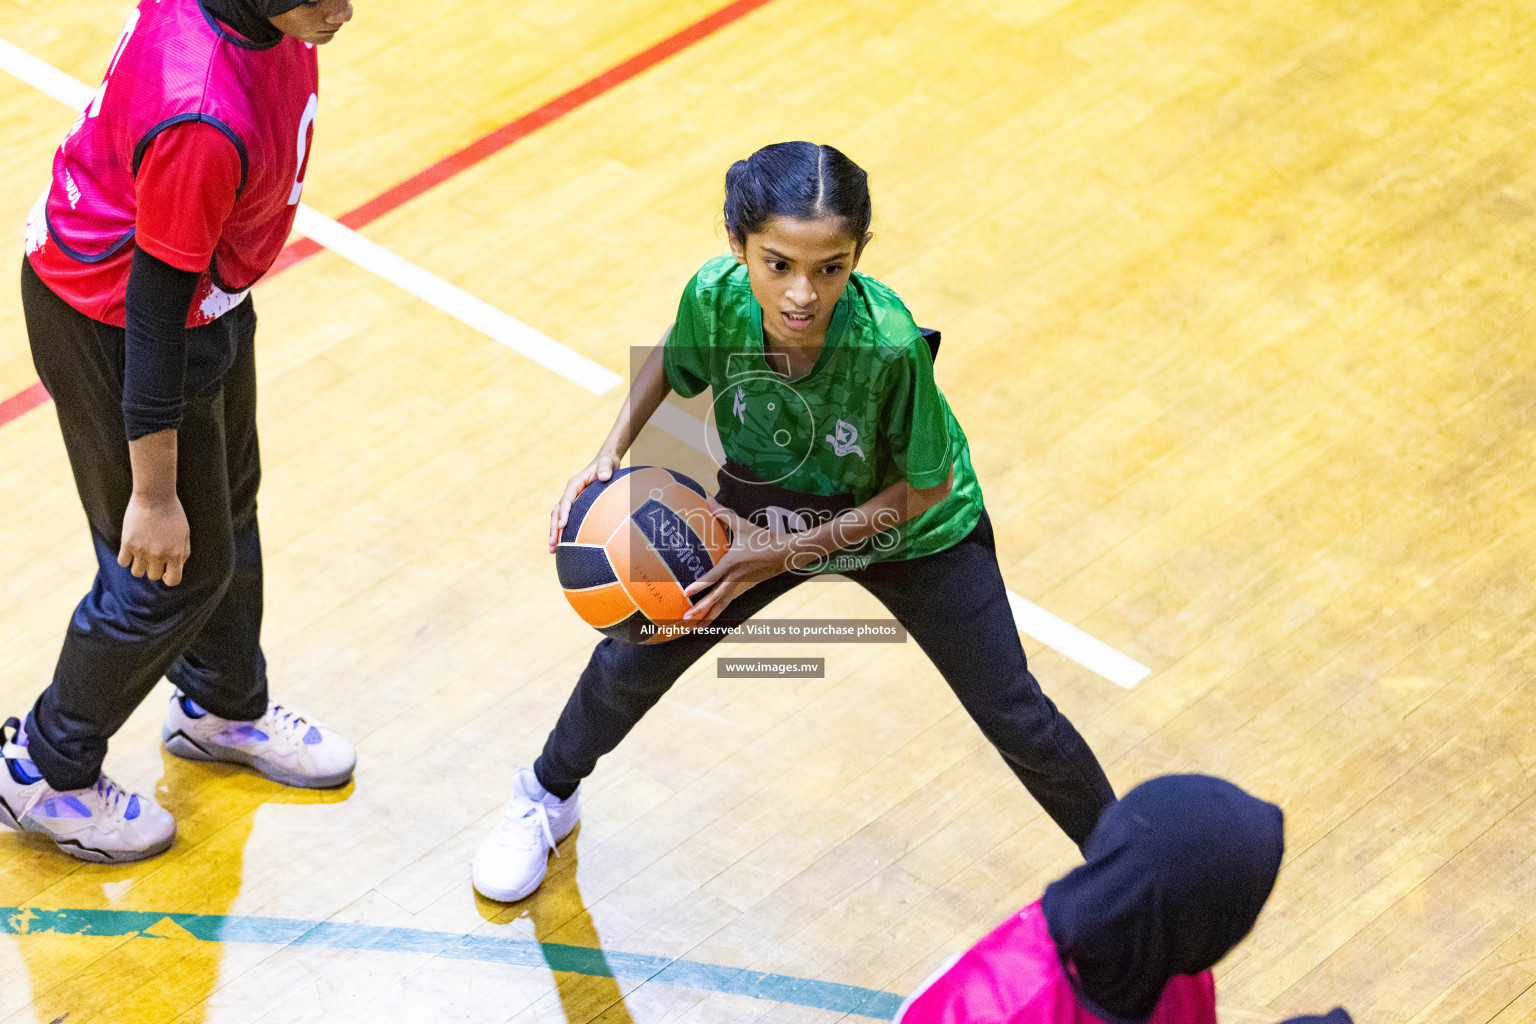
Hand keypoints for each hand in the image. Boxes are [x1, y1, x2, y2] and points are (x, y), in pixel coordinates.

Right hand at [117, 491, 189, 584]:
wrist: (155, 496)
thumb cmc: (173, 513)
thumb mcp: (185, 534)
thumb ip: (183, 552)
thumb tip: (176, 567)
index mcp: (175, 554)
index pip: (173, 580)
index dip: (169, 578)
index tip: (166, 571)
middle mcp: (159, 555)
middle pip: (153, 576)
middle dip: (154, 568)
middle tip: (153, 555)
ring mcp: (142, 550)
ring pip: (137, 572)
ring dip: (139, 565)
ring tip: (142, 553)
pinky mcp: (127, 543)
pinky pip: (123, 562)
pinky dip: (126, 558)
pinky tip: (130, 549)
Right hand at [549, 450, 619, 551]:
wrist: (606, 462)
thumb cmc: (607, 463)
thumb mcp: (608, 463)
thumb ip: (606, 468)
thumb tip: (604, 476)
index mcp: (575, 484)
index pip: (566, 500)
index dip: (563, 513)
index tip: (562, 526)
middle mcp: (570, 492)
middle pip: (557, 512)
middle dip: (553, 528)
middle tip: (552, 545)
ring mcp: (571, 499)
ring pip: (558, 517)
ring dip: (554, 533)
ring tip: (552, 550)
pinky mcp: (576, 505)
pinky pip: (567, 519)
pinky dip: (563, 531)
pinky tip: (565, 545)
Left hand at [680, 500, 796, 629]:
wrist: (786, 553)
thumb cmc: (763, 538)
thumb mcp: (743, 525)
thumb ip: (723, 513)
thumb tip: (708, 498)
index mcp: (733, 563)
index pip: (714, 576)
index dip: (701, 584)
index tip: (686, 592)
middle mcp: (735, 578)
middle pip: (716, 597)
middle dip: (701, 609)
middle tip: (685, 618)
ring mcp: (740, 586)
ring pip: (721, 604)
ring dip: (707, 616)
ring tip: (693, 628)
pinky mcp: (743, 589)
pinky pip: (727, 602)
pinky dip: (716, 612)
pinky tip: (707, 620)